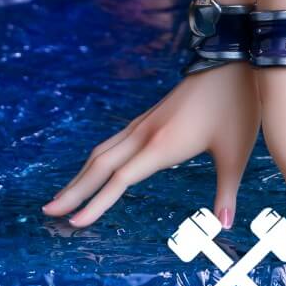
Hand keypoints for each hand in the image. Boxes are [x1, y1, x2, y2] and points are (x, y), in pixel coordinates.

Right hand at [42, 60, 259, 229]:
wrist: (232, 60)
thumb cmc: (236, 105)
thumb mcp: (236, 152)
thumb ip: (226, 191)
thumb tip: (224, 225)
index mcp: (163, 144)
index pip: (120, 180)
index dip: (96, 204)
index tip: (75, 223)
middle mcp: (145, 133)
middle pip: (99, 165)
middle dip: (74, 190)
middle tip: (49, 212)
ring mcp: (143, 123)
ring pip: (102, 151)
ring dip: (80, 175)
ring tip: (63, 197)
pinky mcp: (148, 118)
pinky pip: (113, 142)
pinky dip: (96, 161)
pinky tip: (93, 170)